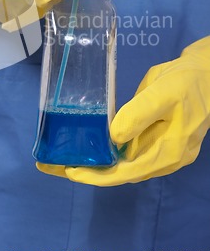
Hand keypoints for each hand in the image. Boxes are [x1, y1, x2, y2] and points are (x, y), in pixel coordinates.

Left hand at [37, 37, 209, 185]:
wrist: (204, 74)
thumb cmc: (186, 83)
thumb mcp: (162, 94)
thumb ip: (139, 115)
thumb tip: (113, 136)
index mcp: (169, 152)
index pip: (126, 172)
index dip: (97, 175)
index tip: (70, 171)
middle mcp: (163, 158)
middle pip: (121, 172)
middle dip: (89, 171)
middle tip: (55, 165)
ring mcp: (160, 150)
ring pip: (122, 163)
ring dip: (94, 162)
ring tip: (63, 156)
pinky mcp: (155, 139)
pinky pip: (127, 151)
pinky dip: (106, 151)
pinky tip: (89, 145)